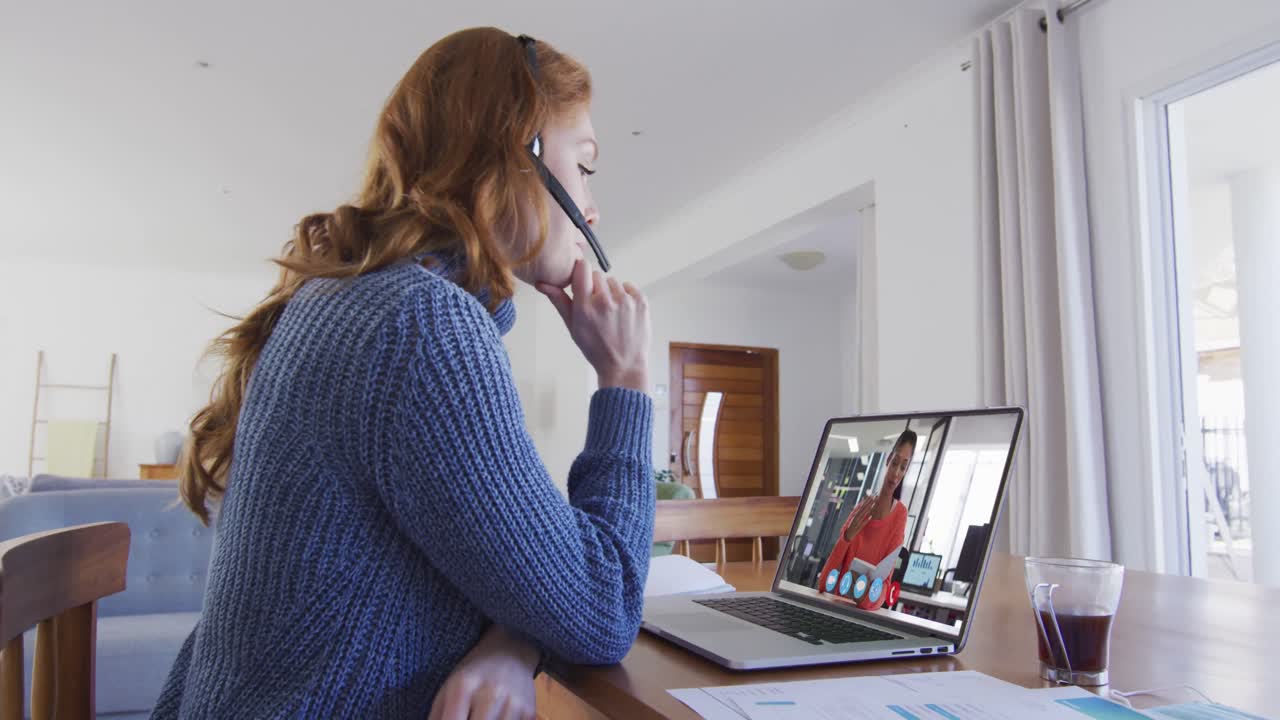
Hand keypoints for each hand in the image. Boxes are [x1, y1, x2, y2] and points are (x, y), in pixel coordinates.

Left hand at [428, 626, 538, 719]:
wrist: (512, 650)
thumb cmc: (474, 673)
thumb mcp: (449, 688)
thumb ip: (437, 716)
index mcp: (464, 687)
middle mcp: (490, 694)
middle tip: (467, 719)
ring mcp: (513, 704)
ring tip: (479, 717)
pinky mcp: (529, 712)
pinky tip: (496, 718)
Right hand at [537, 259, 650, 391]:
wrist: (624, 366)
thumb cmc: (596, 348)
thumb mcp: (573, 327)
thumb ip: (559, 301)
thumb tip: (542, 283)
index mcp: (585, 307)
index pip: (582, 268)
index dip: (580, 272)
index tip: (581, 280)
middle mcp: (605, 301)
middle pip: (597, 275)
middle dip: (595, 287)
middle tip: (597, 308)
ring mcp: (625, 301)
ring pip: (613, 282)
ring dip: (611, 292)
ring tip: (611, 313)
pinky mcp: (640, 302)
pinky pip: (629, 287)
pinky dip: (626, 296)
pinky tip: (623, 313)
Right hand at [842, 497, 875, 541]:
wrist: (848, 533)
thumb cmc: (852, 523)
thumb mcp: (854, 515)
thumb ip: (858, 507)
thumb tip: (862, 500)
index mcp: (855, 513)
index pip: (862, 505)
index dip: (867, 500)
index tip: (872, 495)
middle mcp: (856, 516)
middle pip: (863, 508)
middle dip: (869, 503)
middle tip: (874, 498)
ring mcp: (857, 521)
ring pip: (863, 514)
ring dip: (868, 509)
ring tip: (873, 505)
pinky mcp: (859, 526)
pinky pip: (863, 522)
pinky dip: (867, 519)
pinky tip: (871, 516)